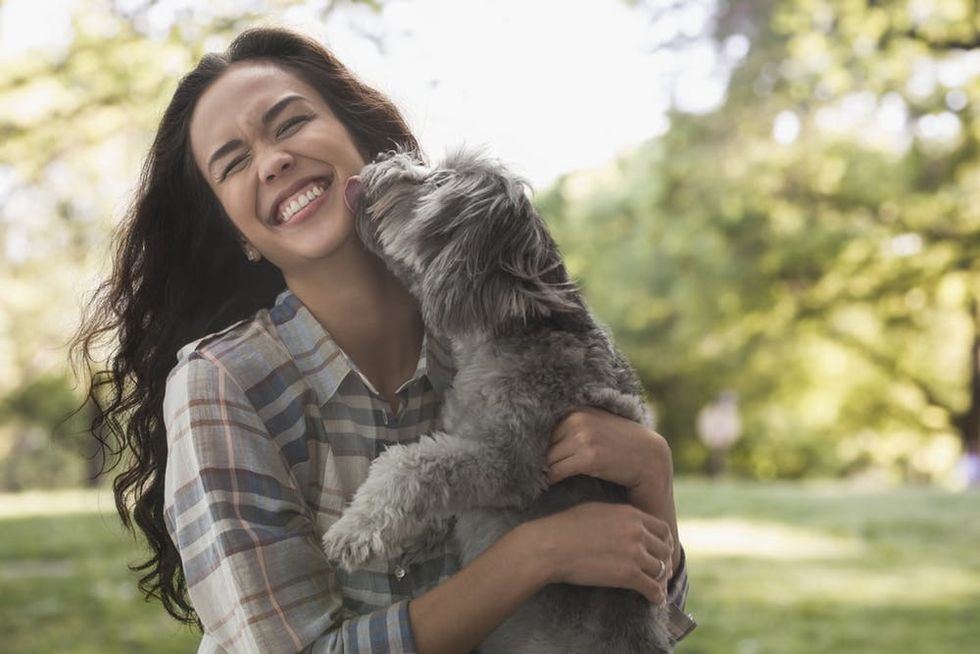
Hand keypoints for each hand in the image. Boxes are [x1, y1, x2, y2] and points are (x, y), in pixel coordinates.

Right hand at [523, 502, 673, 605]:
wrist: (550, 546)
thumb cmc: (565, 527)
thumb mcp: (596, 510)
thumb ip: (617, 516)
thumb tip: (624, 523)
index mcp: (630, 514)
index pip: (662, 529)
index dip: (664, 543)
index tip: (660, 552)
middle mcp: (637, 532)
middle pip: (665, 550)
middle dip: (665, 562)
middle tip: (662, 572)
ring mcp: (634, 553)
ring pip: (661, 570)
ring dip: (661, 580)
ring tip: (658, 587)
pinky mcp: (627, 575)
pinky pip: (652, 588)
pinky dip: (657, 596)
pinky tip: (655, 600)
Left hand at [546, 406, 670, 490]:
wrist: (651, 459)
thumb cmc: (621, 447)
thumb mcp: (596, 428)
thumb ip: (572, 429)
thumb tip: (536, 443)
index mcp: (577, 410)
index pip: (541, 430)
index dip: (539, 448)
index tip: (536, 460)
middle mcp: (578, 419)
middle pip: (542, 445)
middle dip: (539, 460)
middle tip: (537, 474)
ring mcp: (584, 437)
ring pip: (546, 460)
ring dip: (544, 472)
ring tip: (546, 482)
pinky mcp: (589, 457)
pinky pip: (555, 472)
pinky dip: (551, 481)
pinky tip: (555, 486)